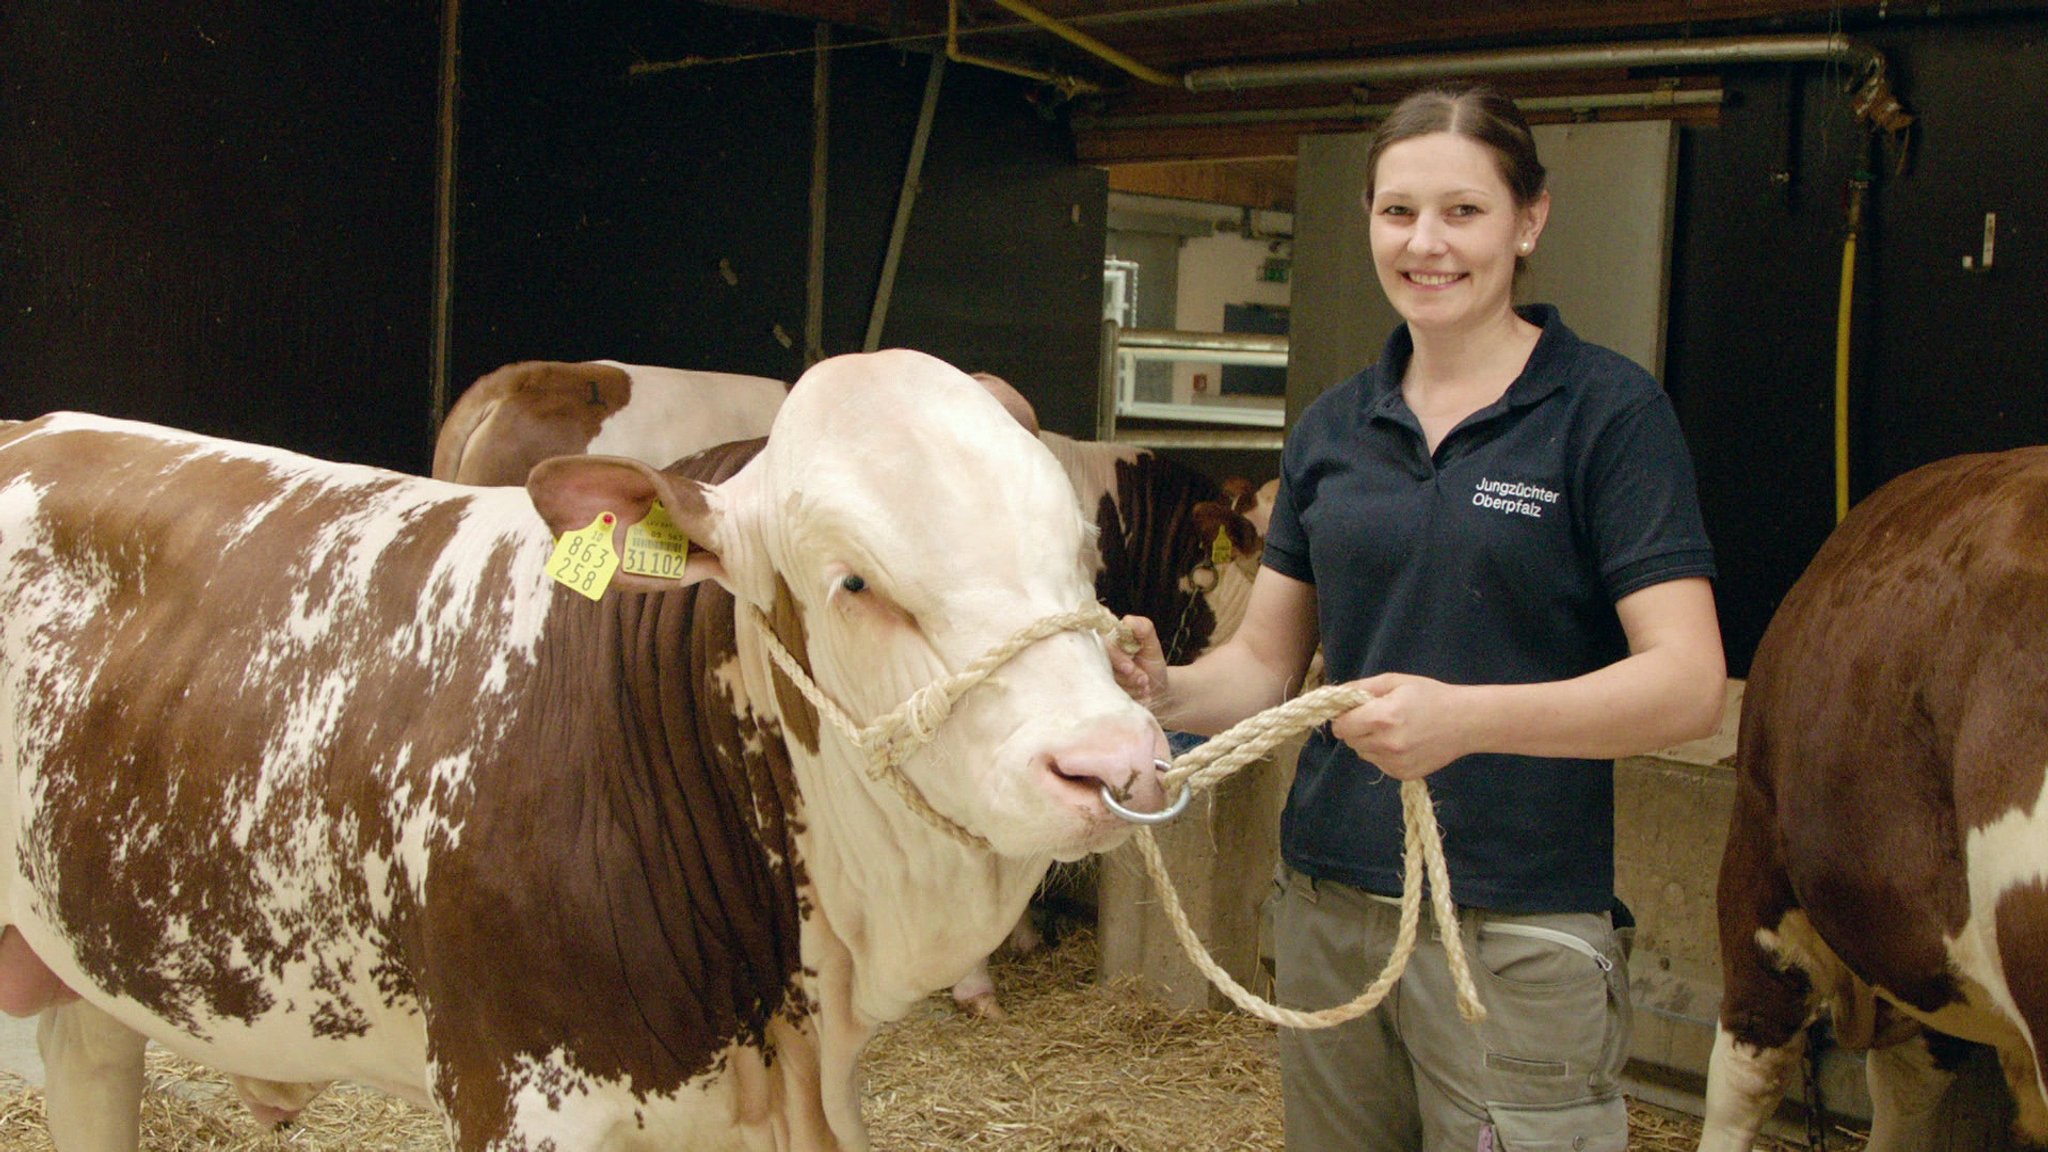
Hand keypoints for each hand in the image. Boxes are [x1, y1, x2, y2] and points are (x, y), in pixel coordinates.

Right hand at [1104, 614, 1169, 711]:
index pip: (1104, 644)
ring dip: (1130, 687)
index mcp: (1109, 641)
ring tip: (1145, 686)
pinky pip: (1111, 697)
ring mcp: (1100, 676)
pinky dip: (1130, 696)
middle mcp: (1100, 657)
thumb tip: (1128, 621)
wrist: (1156, 689)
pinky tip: (1140, 695)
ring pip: (1109, 682)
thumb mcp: (1152, 644)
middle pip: (1104, 666)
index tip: (1130, 668)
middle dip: (1127, 676)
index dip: (1117, 657)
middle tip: (1144, 680)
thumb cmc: (1151, 663)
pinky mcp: (1103, 693)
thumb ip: (1143, 628)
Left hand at [1328, 673, 1472, 780]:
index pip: (1340, 727)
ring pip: (1363, 754)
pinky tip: (1403, 743)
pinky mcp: (1403, 775)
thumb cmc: (1430, 696)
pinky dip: (1384, 755)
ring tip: (1394, 730)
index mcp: (1381, 718)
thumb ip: (1362, 687)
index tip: (1354, 712)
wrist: (1466, 722)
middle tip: (1377, 718)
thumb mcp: (1395, 682)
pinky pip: (1379, 764)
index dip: (1343, 717)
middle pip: (1350, 741)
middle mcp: (1386, 744)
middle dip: (1357, 729)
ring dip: (1370, 743)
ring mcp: (1395, 763)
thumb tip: (1337, 696)